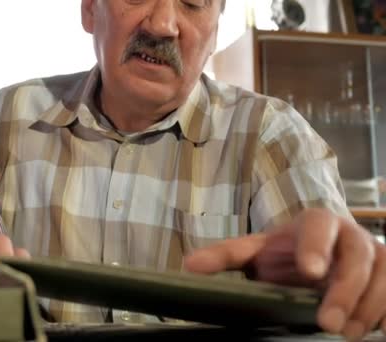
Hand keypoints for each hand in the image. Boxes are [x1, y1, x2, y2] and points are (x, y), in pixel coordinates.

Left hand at [184, 208, 385, 340]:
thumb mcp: (255, 250)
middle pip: (358, 256)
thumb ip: (226, 255)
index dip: (317, 246)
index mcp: (315, 222)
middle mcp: (350, 234)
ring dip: (369, 307)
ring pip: (384, 275)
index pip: (319, 227)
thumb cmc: (285, 250)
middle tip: (327, 323)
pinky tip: (374, 329)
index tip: (309, 271)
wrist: (319, 251)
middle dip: (345, 291)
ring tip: (347, 333)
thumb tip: (190, 266)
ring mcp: (376, 253)